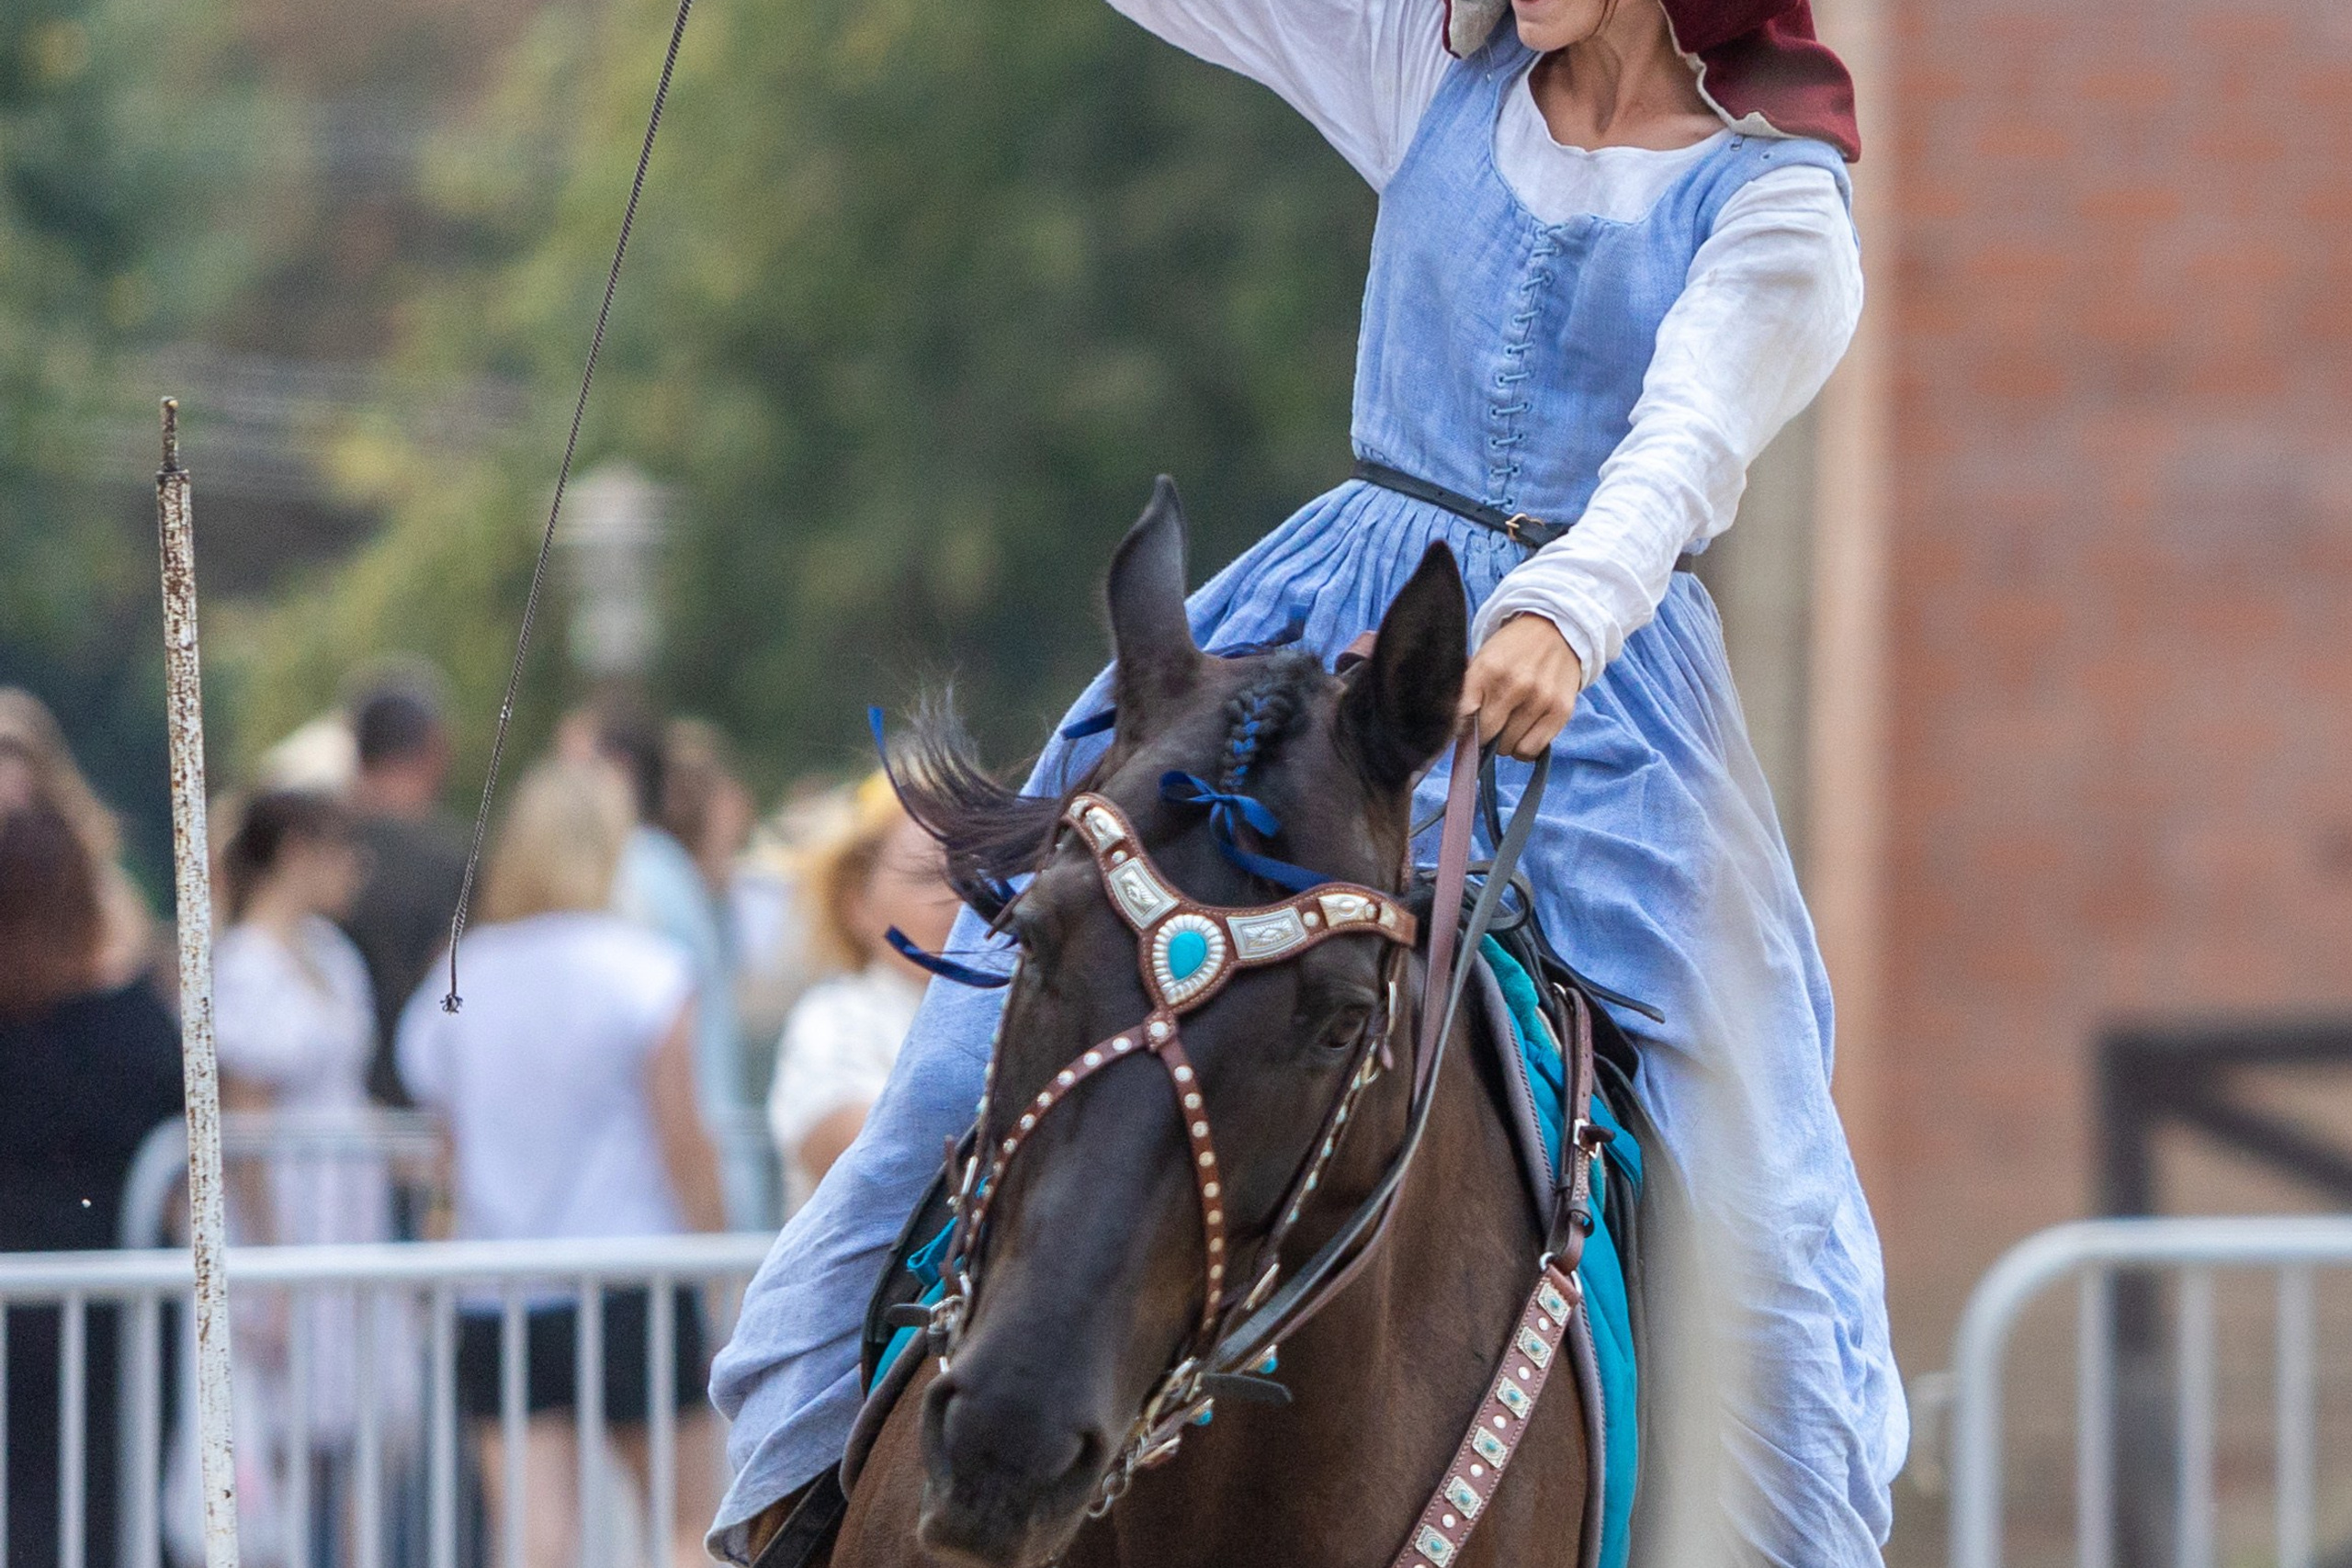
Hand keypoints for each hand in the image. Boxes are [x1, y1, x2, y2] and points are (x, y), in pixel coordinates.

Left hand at [1459, 614, 1581, 760]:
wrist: (1557, 630)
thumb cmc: (1513, 650)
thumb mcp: (1483, 659)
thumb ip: (1468, 691)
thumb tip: (1456, 729)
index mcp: (1487, 669)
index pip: (1462, 715)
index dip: (1461, 728)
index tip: (1465, 729)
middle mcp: (1515, 685)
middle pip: (1486, 735)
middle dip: (1484, 736)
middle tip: (1490, 725)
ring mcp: (1540, 699)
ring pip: (1509, 746)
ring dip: (1506, 742)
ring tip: (1510, 726)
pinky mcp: (1561, 711)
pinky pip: (1532, 750)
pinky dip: (1524, 748)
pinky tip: (1524, 733)